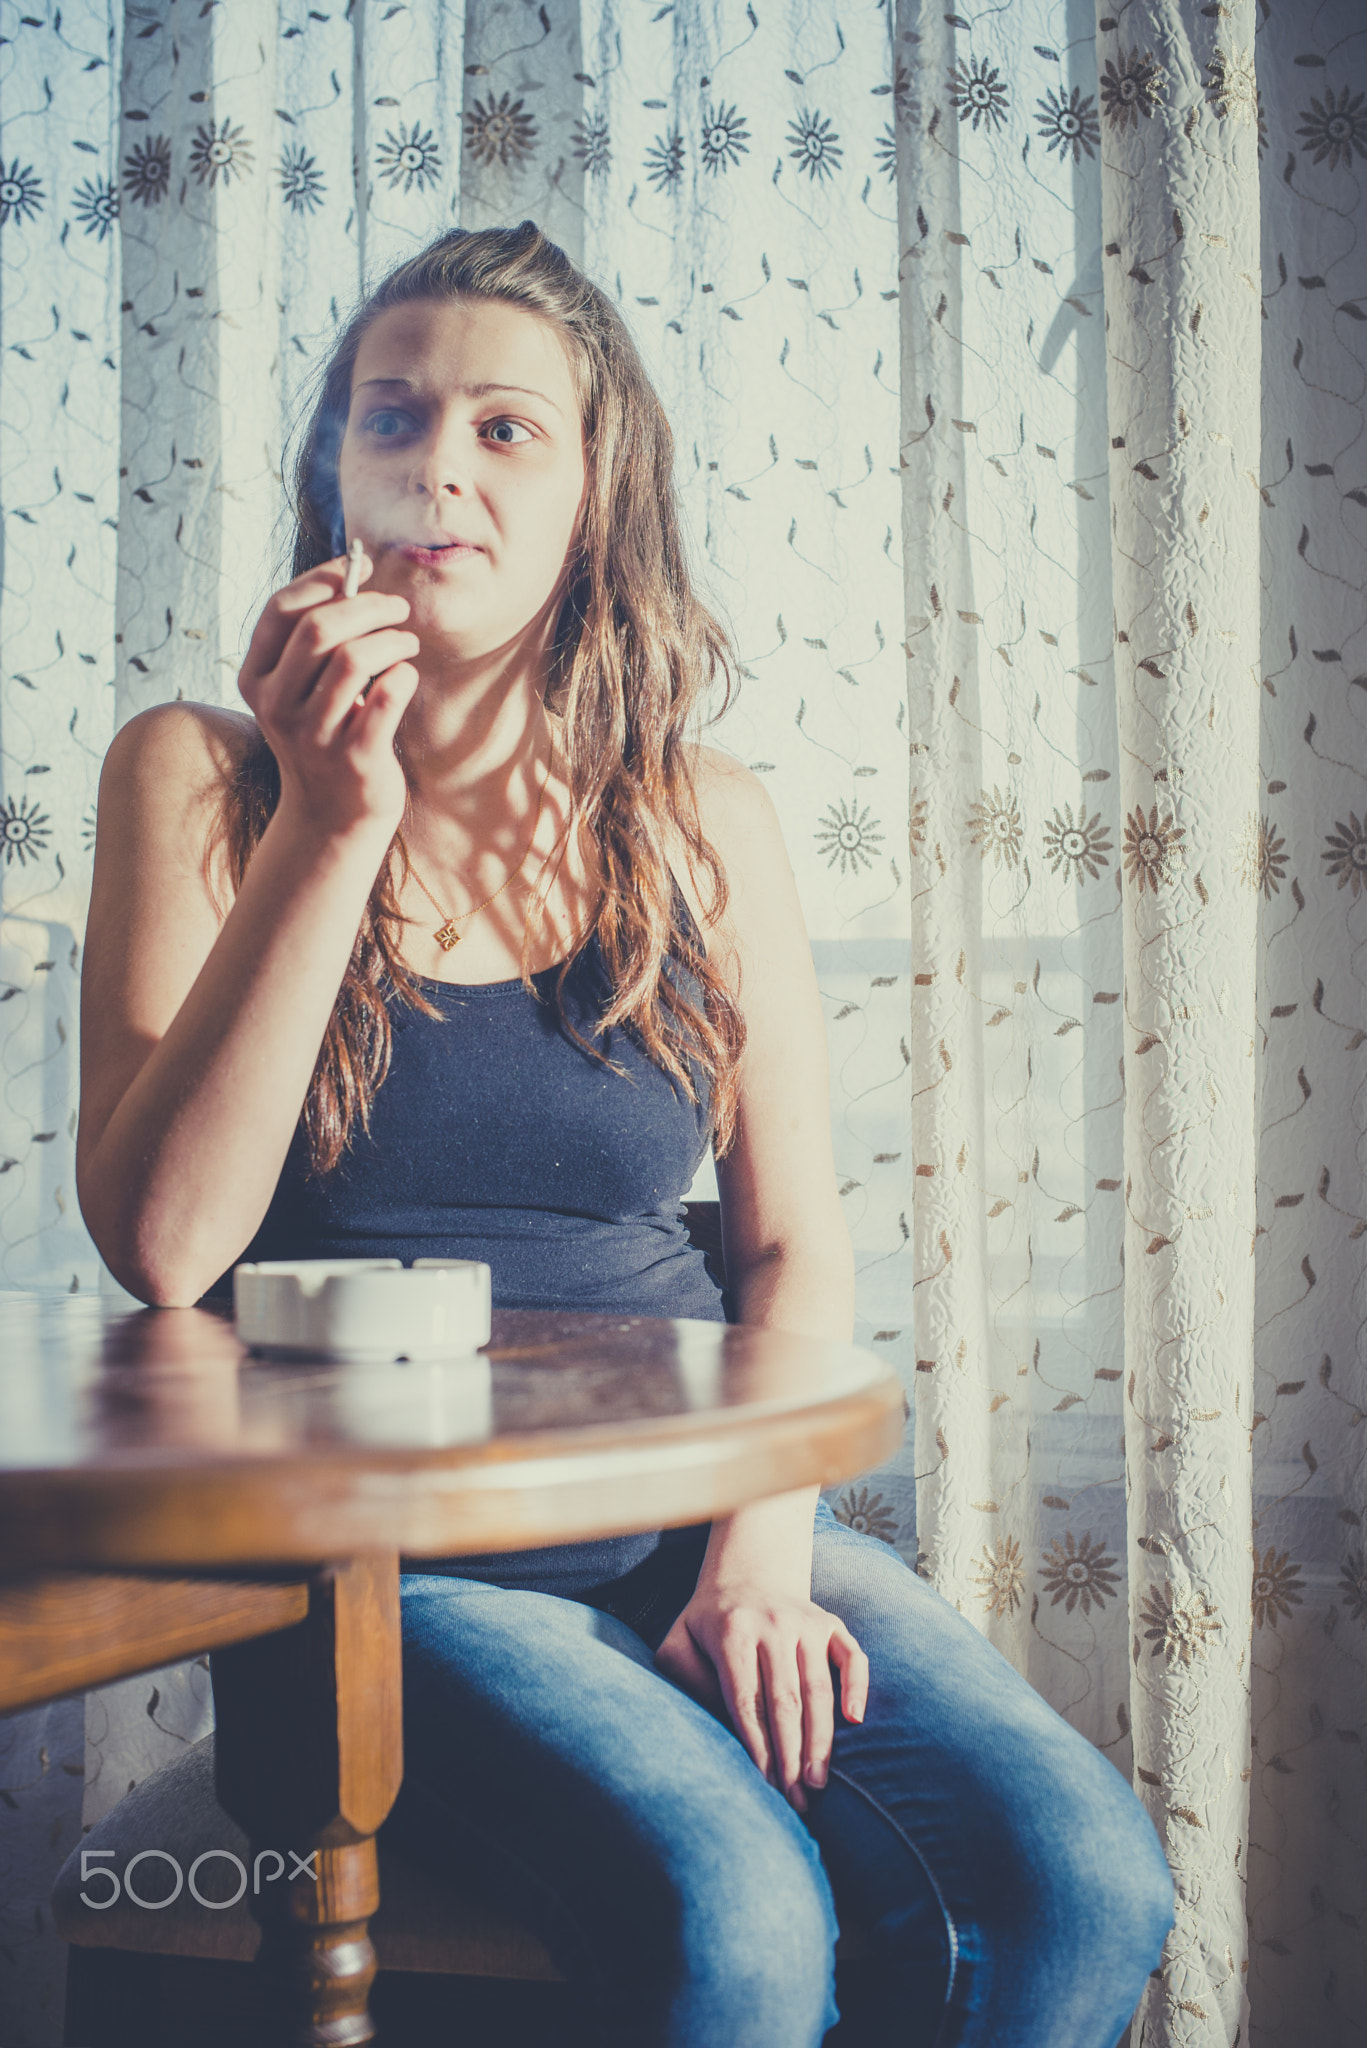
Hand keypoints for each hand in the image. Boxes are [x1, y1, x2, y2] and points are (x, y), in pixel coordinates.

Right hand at [237, 549, 420, 839]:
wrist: (333, 818)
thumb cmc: (326, 736)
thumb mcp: (302, 690)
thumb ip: (314, 640)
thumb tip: (354, 572)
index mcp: (257, 679)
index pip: (281, 609)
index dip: (323, 579)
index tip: (360, 567)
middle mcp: (277, 707)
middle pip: (319, 629)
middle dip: (368, 606)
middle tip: (398, 607)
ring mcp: (313, 736)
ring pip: (353, 659)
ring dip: (391, 639)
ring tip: (406, 642)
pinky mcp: (353, 758)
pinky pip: (387, 696)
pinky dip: (403, 676)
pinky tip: (405, 678)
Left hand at [654, 1581, 867, 1814]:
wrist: (748, 1572)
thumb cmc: (708, 1622)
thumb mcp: (679, 1642)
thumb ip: (687, 1679)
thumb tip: (721, 1723)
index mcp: (732, 1632)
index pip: (747, 1702)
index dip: (757, 1748)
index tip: (764, 1787)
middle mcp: (773, 1624)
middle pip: (786, 1702)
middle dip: (791, 1756)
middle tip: (796, 1800)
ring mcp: (806, 1622)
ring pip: (819, 1689)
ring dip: (820, 1739)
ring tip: (817, 1782)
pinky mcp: (830, 1623)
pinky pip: (853, 1657)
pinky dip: (858, 1687)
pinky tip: (856, 1720)